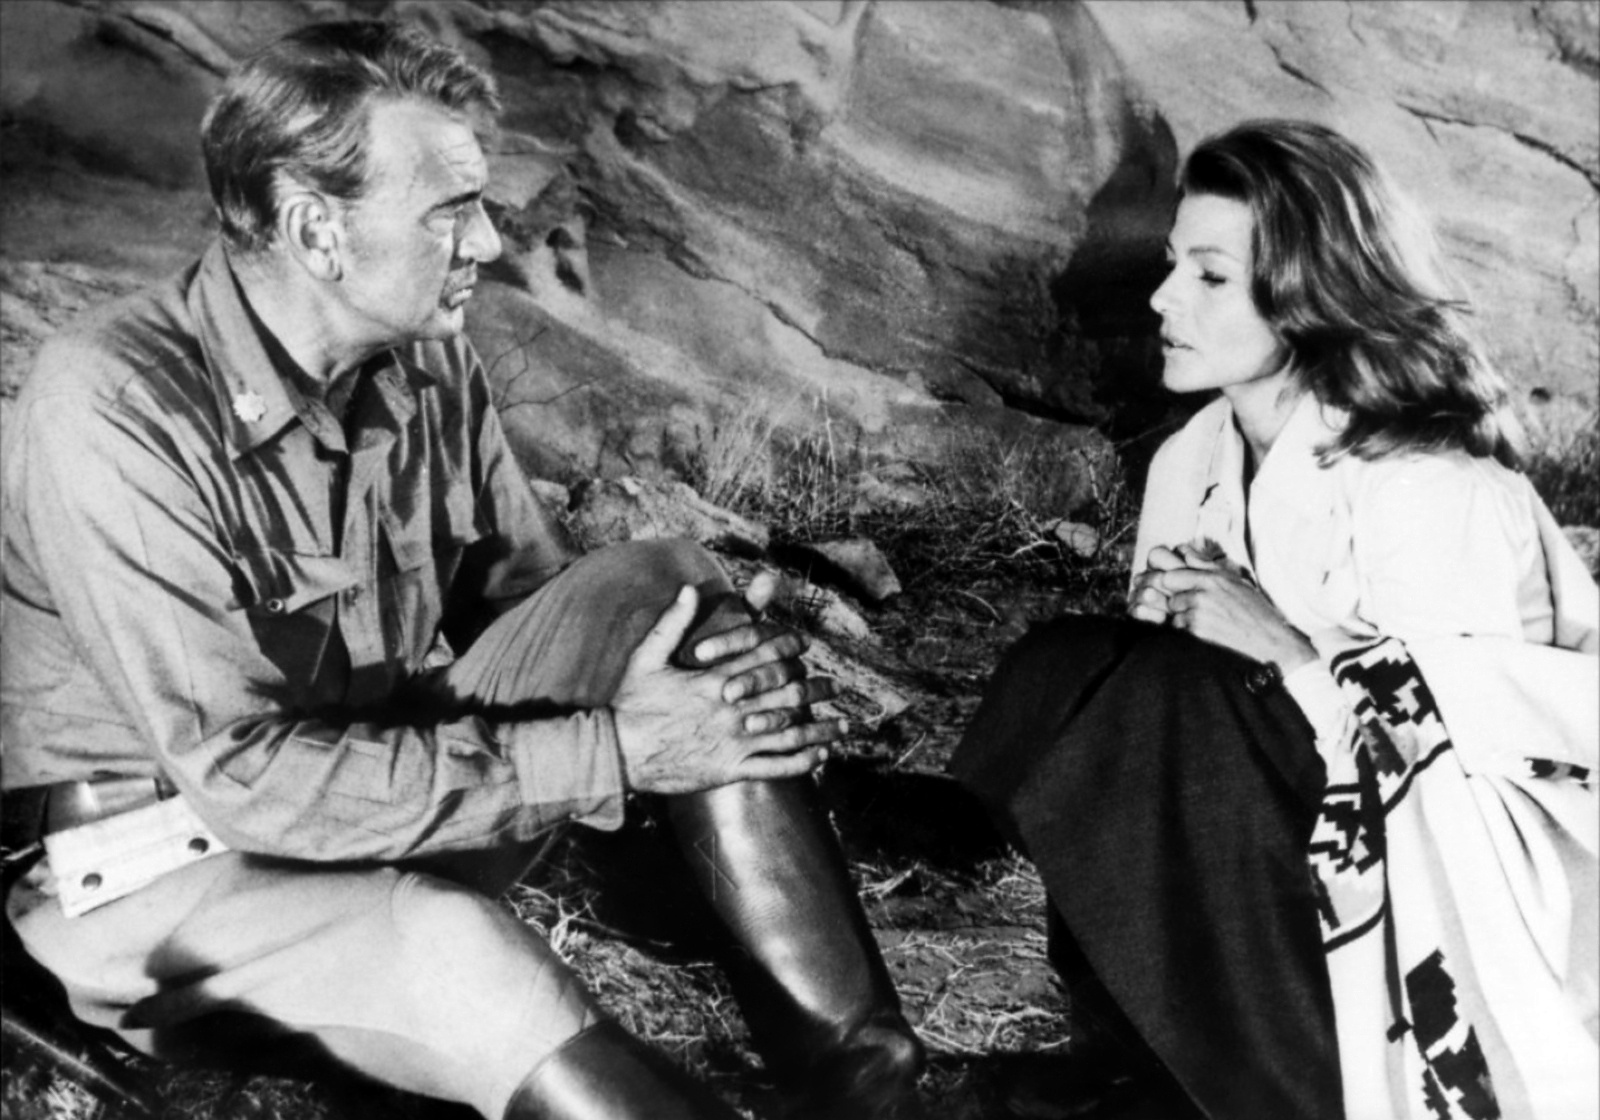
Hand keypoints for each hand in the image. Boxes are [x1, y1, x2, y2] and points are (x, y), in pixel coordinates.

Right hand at [611, 584, 844, 793]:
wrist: (616, 754)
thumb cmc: (631, 704)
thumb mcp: (646, 657)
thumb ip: (671, 623)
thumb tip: (687, 588)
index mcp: (713, 679)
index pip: (762, 657)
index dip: (788, 649)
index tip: (807, 646)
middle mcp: (730, 709)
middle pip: (785, 692)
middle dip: (815, 689)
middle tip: (838, 688)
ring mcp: (732, 741)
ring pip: (788, 732)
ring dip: (820, 728)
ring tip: (844, 727)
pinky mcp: (729, 769)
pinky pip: (774, 767)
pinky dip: (801, 762)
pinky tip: (820, 756)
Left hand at [1152, 565, 1317, 670]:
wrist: (1266, 636)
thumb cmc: (1252, 606)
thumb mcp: (1233, 579)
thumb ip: (1205, 565)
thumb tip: (1183, 550)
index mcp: (1211, 578)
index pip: (1169, 576)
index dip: (1168, 580)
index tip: (1172, 585)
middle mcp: (1202, 594)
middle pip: (1167, 592)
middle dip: (1173, 596)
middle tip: (1185, 602)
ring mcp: (1199, 613)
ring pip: (1172, 610)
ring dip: (1180, 612)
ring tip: (1201, 615)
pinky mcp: (1198, 631)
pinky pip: (1179, 625)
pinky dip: (1186, 627)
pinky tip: (1204, 626)